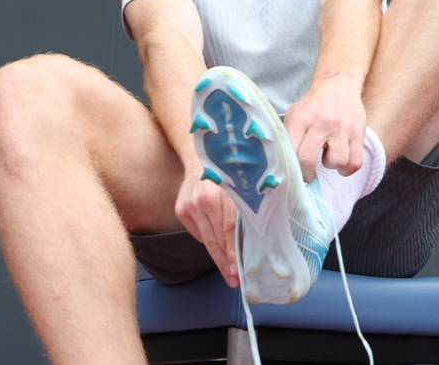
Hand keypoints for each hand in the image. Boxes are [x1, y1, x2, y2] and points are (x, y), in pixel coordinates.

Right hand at [174, 168, 238, 287]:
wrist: (200, 158)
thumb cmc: (229, 174)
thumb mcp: (242, 188)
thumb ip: (246, 211)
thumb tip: (256, 240)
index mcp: (223, 194)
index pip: (229, 230)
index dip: (234, 253)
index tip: (238, 271)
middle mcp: (204, 200)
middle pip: (217, 239)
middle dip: (226, 263)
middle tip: (233, 280)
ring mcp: (190, 206)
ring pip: (207, 239)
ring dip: (218, 258)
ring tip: (227, 273)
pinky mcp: (181, 210)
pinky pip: (198, 234)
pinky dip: (209, 242)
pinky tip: (218, 249)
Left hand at [284, 71, 366, 181]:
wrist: (338, 85)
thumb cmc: (313, 106)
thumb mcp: (294, 114)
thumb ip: (288, 136)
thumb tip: (283, 165)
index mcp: (300, 118)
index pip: (290, 151)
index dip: (290, 169)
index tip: (293, 174)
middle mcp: (321, 122)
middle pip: (308, 160)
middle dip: (306, 174)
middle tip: (308, 174)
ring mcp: (342, 128)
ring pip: (336, 162)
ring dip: (331, 166)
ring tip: (328, 157)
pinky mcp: (358, 132)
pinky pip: (355, 162)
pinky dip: (348, 169)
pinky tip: (342, 163)